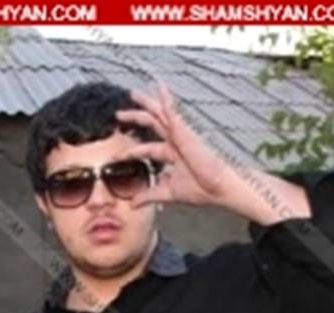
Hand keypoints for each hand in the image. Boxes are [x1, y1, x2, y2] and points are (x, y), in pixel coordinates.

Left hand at [114, 81, 232, 207]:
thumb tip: (132, 204)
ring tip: (133, 93)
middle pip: (151, 124)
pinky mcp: (184, 131)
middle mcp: (174, 141)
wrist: (217, 187)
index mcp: (171, 154)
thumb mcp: (168, 192)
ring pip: (159, 113)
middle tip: (119, 113)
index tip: (116, 157)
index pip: (146, 149)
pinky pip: (173, 111)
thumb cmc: (201, 188)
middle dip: (135, 117)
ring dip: (147, 102)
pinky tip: (159, 87)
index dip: (130, 152)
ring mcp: (180, 135)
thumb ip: (149, 195)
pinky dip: (166, 99)